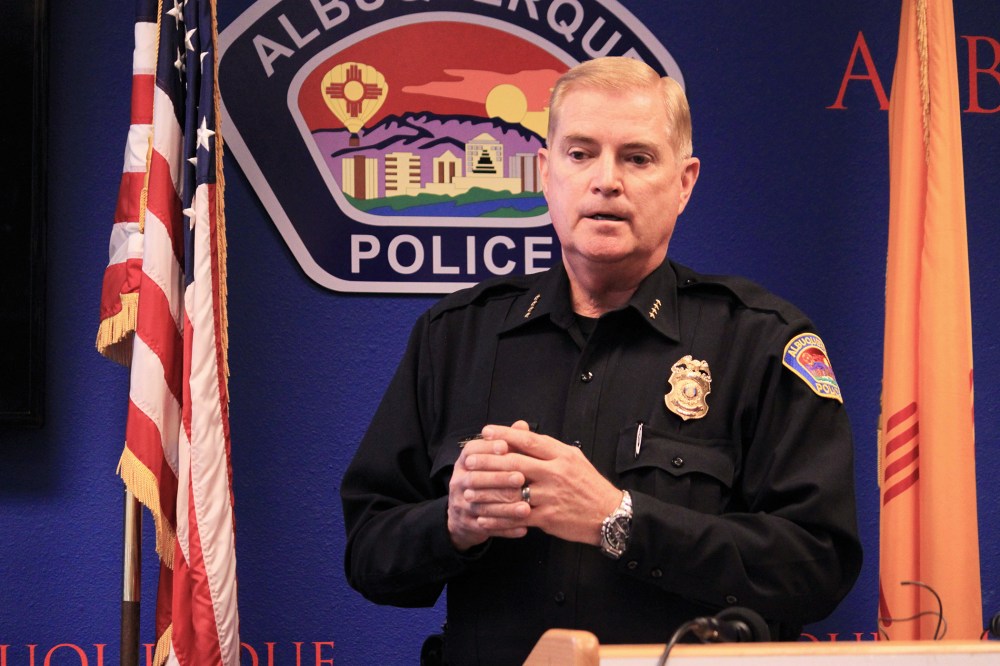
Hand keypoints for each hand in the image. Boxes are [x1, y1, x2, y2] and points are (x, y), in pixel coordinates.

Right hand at [447, 430, 528, 551]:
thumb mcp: (491, 460)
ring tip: (526, 507)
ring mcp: (461, 505)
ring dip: (505, 508)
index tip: (505, 447)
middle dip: (499, 478)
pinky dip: (506, 529)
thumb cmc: (485, 479)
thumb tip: (522, 424)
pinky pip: (488, 528)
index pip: (471, 451)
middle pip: (476, 479)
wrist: (463, 515)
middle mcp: (458, 482)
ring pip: (482, 506)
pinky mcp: (469, 525)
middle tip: (521, 478)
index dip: (487, 448)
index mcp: (464, 463)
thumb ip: (507, 444)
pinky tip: (524, 528)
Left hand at [475, 420, 622, 545]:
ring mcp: (550, 496)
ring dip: (488, 491)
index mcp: (561, 455)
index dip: (505, 435)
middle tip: (469, 460)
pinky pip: (517, 516)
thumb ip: (550, 448)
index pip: (529, 440)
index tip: (486, 431)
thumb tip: (526, 434)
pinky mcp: (548, 517)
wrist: (610, 515)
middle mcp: (555, 473)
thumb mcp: (574, 459)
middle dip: (488, 461)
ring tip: (469, 489)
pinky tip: (483, 517)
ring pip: (512, 491)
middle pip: (515, 464)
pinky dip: (498, 517)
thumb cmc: (590, 485)